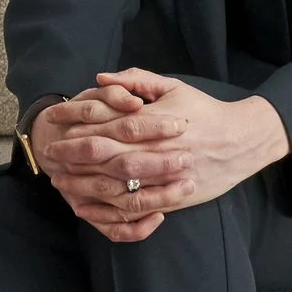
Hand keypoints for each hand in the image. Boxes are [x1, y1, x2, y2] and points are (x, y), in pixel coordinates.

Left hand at [35, 69, 289, 239]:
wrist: (241, 141)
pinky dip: (107, 211)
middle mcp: (157, 150)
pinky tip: (86, 208)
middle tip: (50, 156)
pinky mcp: (170, 198)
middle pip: (106, 156)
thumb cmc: (204, 110)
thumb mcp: (173, 86)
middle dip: (74, 157)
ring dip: (84, 185)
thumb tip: (99, 79)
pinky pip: (134, 210)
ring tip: (61, 182)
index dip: (79, 127)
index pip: (108, 124)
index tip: (57, 127)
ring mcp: (164, 177)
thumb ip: (136, 79)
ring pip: (117, 186)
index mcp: (155, 121)